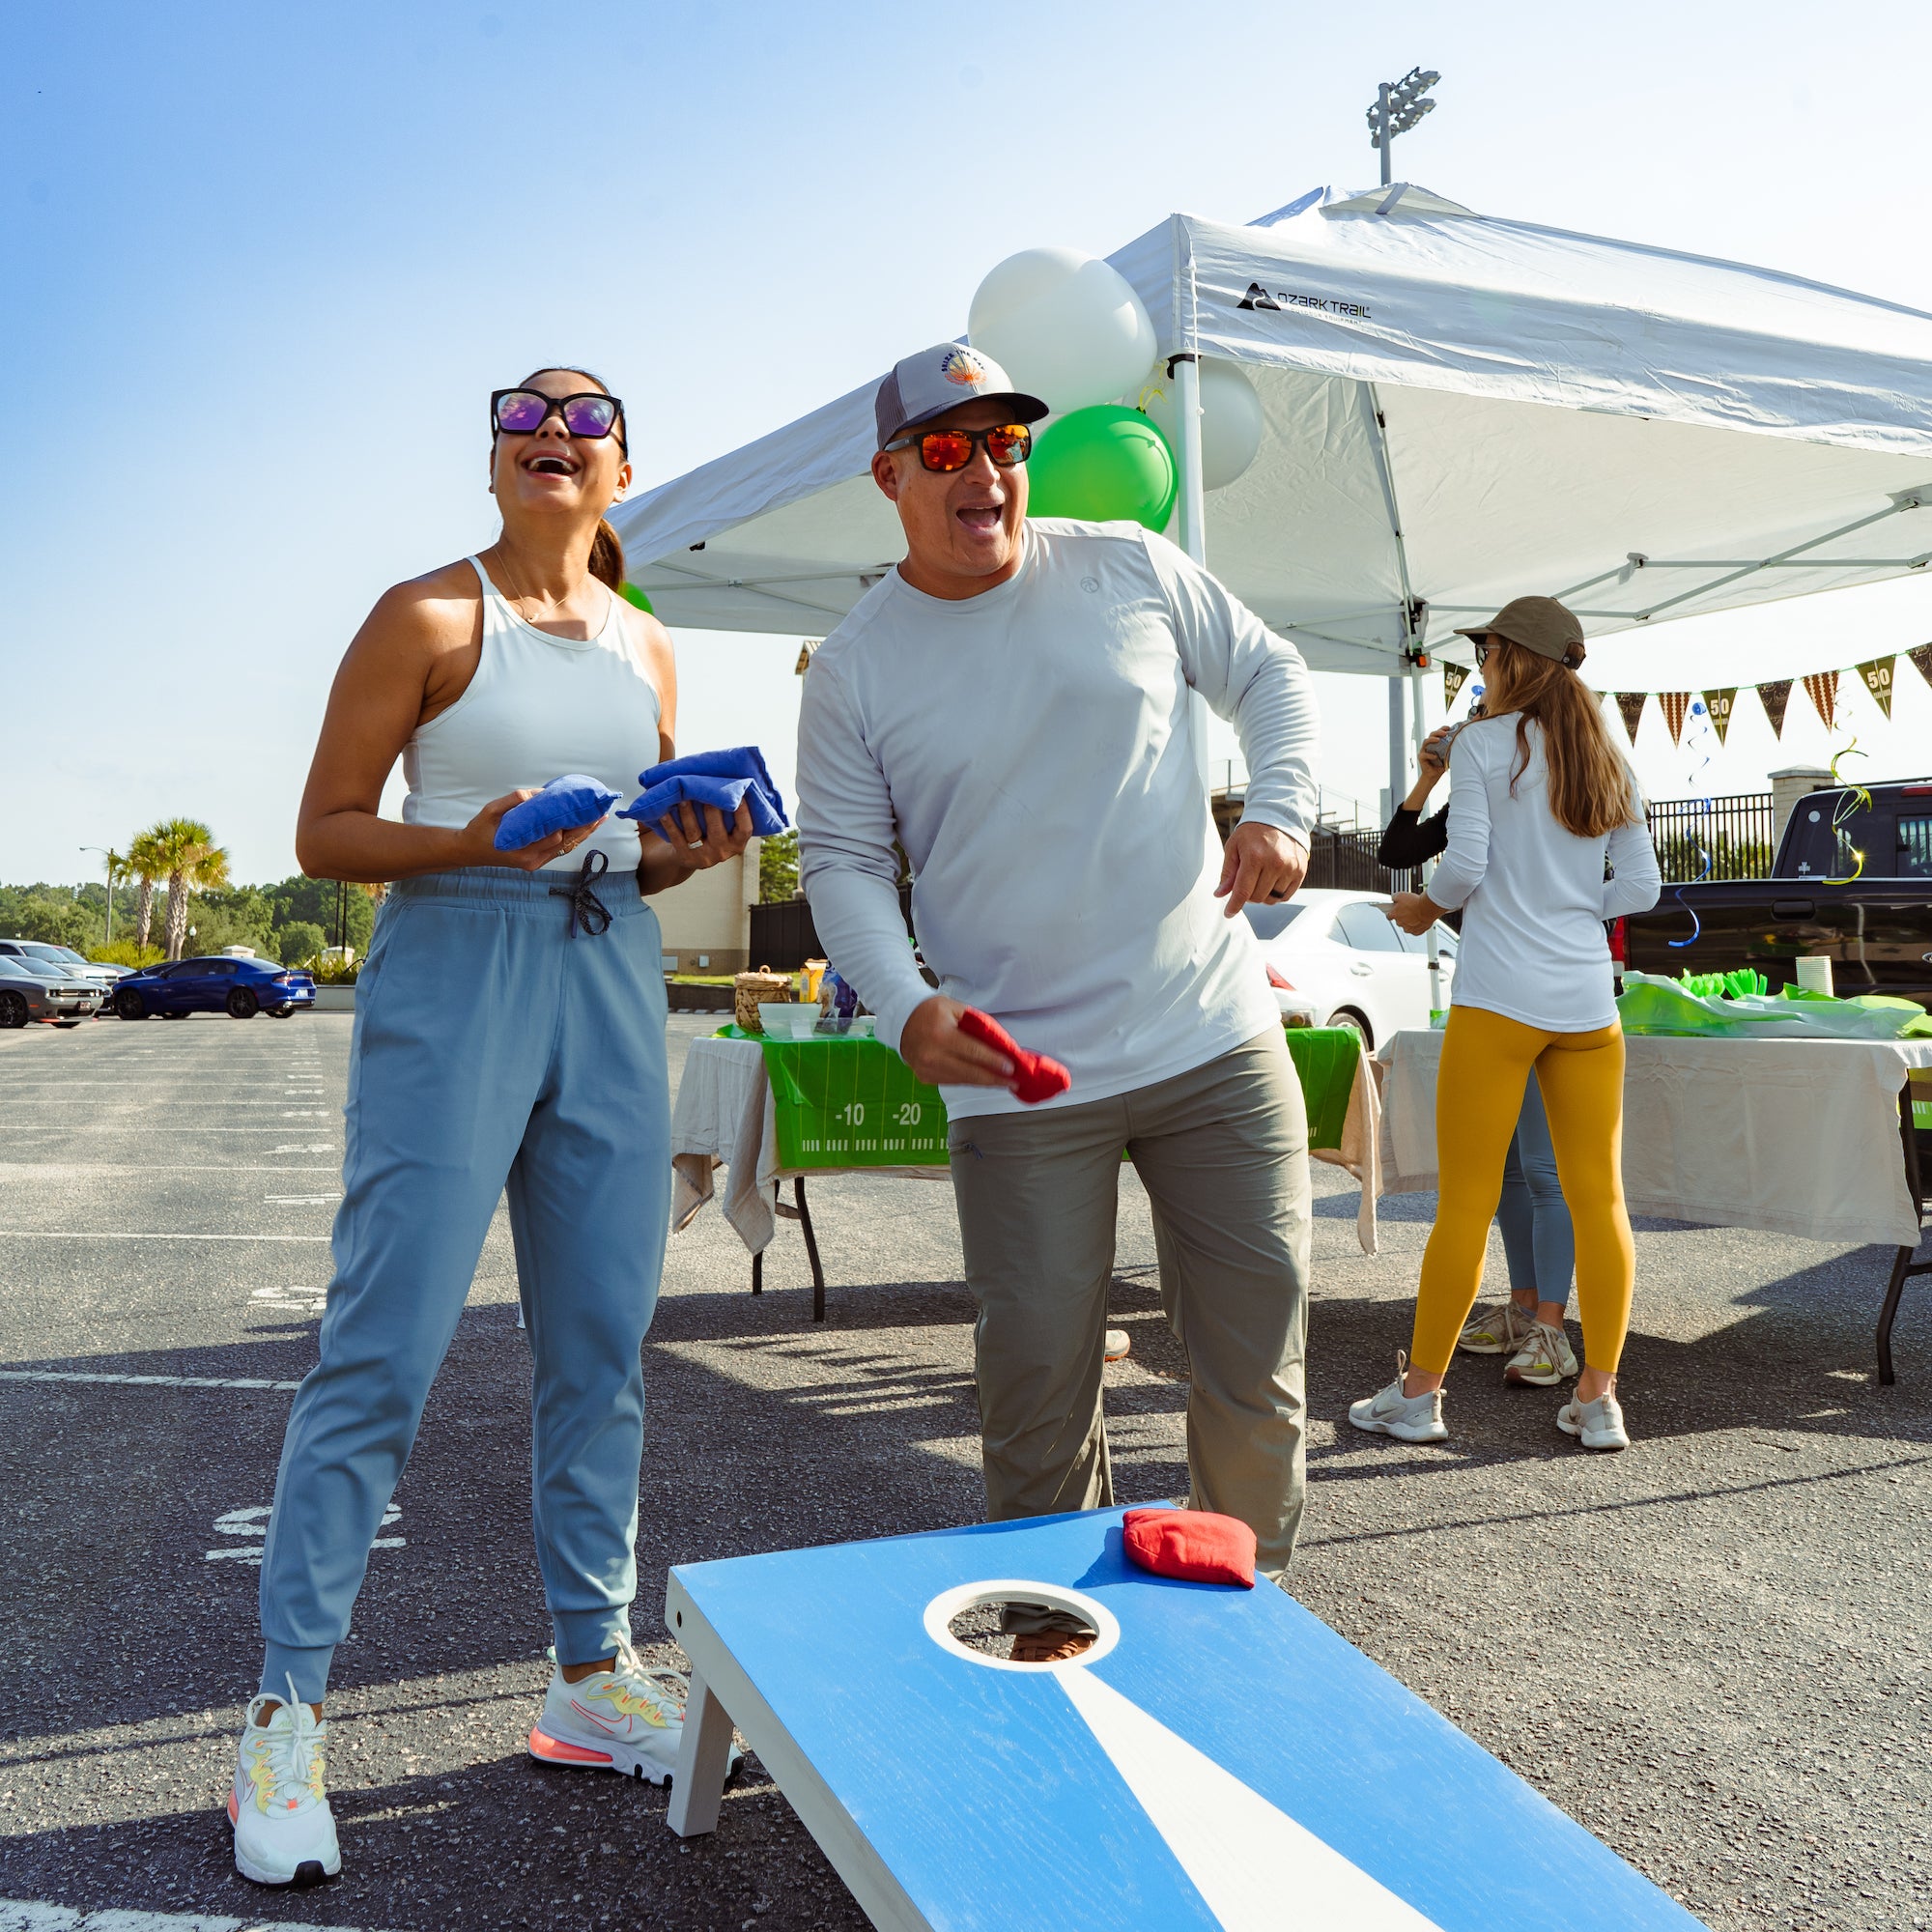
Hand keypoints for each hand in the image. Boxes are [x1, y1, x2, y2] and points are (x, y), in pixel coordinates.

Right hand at [464, 789, 605, 872]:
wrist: (469, 851)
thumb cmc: (480, 829)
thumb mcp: (491, 811)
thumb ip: (513, 802)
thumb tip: (538, 794)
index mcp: (521, 849)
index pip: (554, 836)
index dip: (569, 822)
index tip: (581, 807)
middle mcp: (532, 860)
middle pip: (565, 843)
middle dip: (584, 827)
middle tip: (601, 811)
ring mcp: (535, 863)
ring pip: (566, 847)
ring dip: (583, 832)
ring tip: (600, 818)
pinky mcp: (537, 862)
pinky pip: (559, 849)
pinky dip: (573, 837)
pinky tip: (585, 827)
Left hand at [644, 798, 754, 871]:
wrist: (692, 857)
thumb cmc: (712, 833)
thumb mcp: (727, 830)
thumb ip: (731, 814)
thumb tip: (735, 784)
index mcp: (737, 844)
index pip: (744, 829)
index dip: (743, 812)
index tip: (738, 793)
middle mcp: (722, 852)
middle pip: (716, 829)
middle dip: (711, 809)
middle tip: (706, 790)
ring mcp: (703, 856)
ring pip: (694, 831)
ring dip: (687, 813)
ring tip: (682, 797)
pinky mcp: (686, 857)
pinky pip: (677, 838)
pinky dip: (670, 825)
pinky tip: (665, 813)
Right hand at [899, 995, 1018, 1090]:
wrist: (901, 1020)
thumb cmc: (931, 1011)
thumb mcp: (955, 1008)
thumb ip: (978, 1024)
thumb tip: (1002, 1044)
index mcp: (941, 1035)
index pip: (974, 1052)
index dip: (994, 1062)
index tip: (1011, 1068)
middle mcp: (932, 1055)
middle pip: (970, 1073)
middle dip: (995, 1079)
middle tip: (1014, 1081)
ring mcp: (927, 1069)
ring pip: (963, 1080)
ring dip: (985, 1082)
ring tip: (1003, 1081)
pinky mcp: (925, 1077)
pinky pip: (953, 1081)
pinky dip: (970, 1080)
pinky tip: (983, 1079)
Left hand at [1215, 823, 1308, 917]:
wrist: (1279, 818)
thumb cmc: (1253, 833)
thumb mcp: (1234, 847)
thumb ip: (1228, 872)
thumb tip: (1220, 894)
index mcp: (1255, 856)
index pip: (1243, 891)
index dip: (1234, 906)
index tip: (1228, 913)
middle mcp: (1275, 863)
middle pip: (1257, 897)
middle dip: (1247, 895)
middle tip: (1246, 882)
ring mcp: (1290, 868)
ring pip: (1271, 899)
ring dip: (1262, 895)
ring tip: (1259, 879)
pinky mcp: (1300, 871)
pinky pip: (1286, 896)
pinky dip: (1276, 894)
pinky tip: (1271, 882)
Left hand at [1385, 891, 1444, 935]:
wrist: (1427, 908)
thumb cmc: (1415, 902)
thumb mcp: (1401, 895)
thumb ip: (1395, 897)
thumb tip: (1394, 898)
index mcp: (1394, 915)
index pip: (1388, 916)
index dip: (1391, 912)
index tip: (1393, 910)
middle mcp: (1400, 923)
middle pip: (1399, 920)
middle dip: (1402, 916)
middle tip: (1408, 909)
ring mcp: (1408, 928)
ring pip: (1407, 926)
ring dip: (1410, 921)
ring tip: (1416, 913)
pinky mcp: (1417, 932)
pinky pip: (1415, 930)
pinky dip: (1417, 925)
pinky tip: (1420, 919)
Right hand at [1416, 724, 1454, 784]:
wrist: (1433, 776)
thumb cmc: (1441, 765)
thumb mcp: (1448, 757)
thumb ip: (1452, 751)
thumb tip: (1462, 745)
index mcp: (1435, 743)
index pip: (1437, 733)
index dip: (1442, 729)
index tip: (1448, 728)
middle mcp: (1428, 745)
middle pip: (1431, 735)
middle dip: (1438, 732)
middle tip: (1444, 733)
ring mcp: (1423, 751)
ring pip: (1425, 742)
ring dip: (1432, 740)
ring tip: (1438, 740)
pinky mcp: (1421, 758)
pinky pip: (1424, 754)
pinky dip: (1430, 755)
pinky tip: (1435, 756)